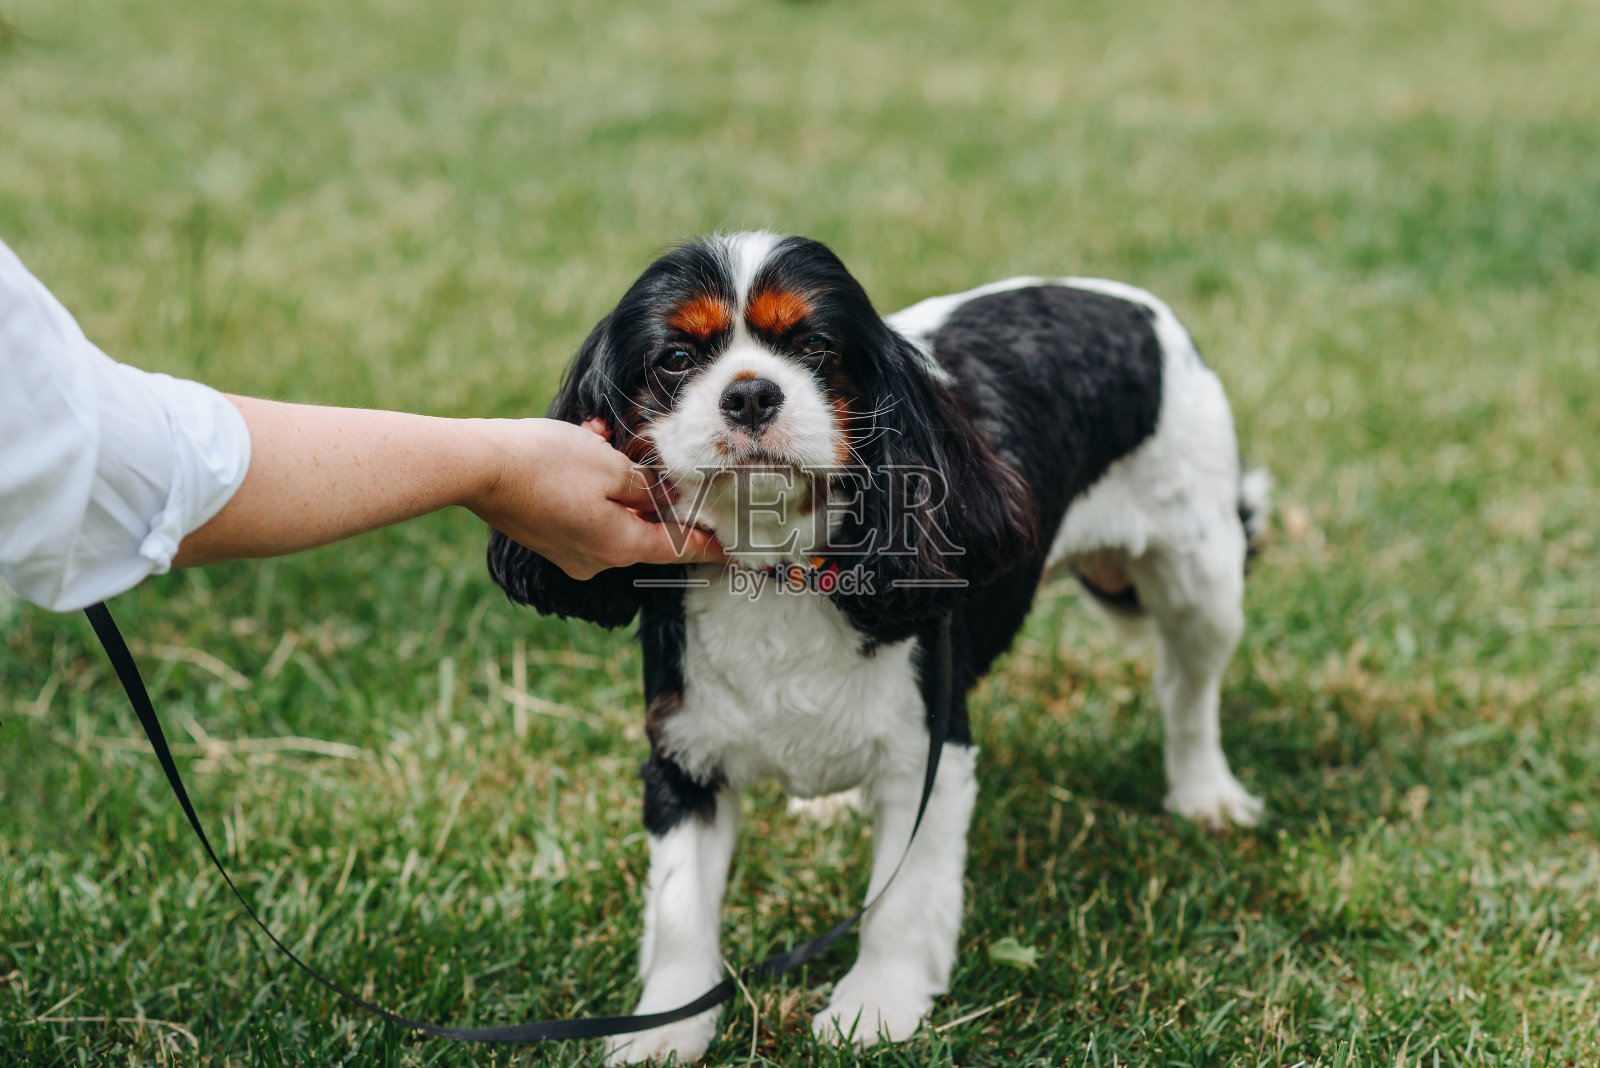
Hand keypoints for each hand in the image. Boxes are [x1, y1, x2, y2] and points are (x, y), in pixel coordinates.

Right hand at [467, 418, 723, 580]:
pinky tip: (586, 449)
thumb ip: (643, 485)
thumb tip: (659, 494)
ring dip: (619, 483)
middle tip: (679, 477)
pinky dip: (593, 485)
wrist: (478, 467)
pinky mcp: (549, 536)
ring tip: (609, 445)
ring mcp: (569, 552)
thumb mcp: (609, 466)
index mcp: (620, 545)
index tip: (735, 551)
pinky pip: (586, 512)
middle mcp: (597, 559)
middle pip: (645, 530)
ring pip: (614, 516)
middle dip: (656, 497)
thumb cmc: (545, 463)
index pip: (678, 548)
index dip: (709, 546)